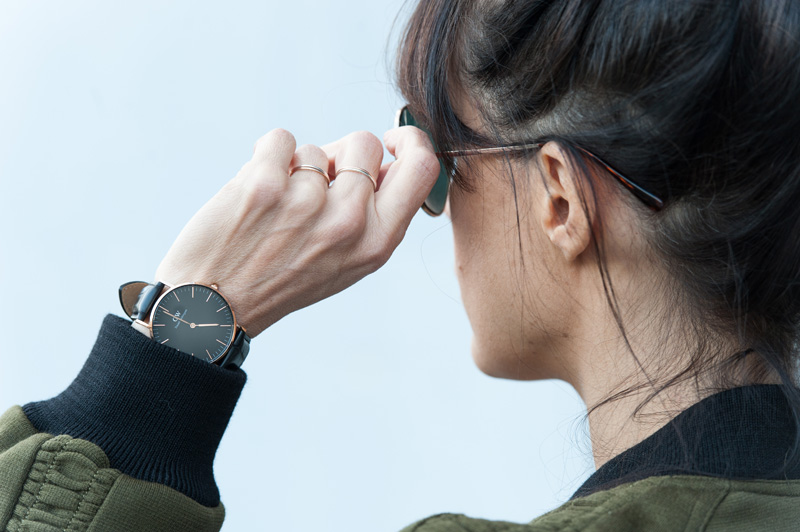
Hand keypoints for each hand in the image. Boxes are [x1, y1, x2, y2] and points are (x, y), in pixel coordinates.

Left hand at [155, 127, 438, 336]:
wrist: (214, 307)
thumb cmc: (283, 280)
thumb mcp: (348, 262)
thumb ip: (374, 213)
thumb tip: (381, 155)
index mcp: (377, 243)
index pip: (421, 169)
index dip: (409, 141)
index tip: (389, 140)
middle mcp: (348, 224)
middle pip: (365, 144)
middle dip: (340, 154)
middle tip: (316, 184)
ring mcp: (306, 205)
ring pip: (315, 148)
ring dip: (295, 168)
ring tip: (277, 207)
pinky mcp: (264, 187)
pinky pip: (279, 139)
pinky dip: (266, 156)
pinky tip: (257, 190)